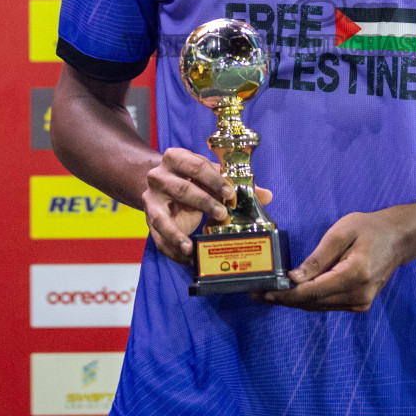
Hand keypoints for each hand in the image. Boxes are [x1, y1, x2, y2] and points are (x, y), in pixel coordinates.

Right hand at [143, 147, 271, 262]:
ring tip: (190, 248)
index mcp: (175, 158)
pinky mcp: (149, 220)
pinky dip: (172, 249)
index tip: (230, 192)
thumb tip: (266, 195)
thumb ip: (236, 184)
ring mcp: (151, 199)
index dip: (214, 179)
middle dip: (203, 202)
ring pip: (162, 217)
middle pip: (181, 189)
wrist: (160, 185)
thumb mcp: (210, 176)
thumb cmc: (192, 179)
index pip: (195, 166)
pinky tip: (186, 257)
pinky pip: (158, 237)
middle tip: (223, 214)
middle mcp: (158, 177)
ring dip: (176, 234)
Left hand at [258, 209, 412, 311]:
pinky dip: (308, 300)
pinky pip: (327, 304)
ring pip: (318, 307)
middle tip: (256, 294)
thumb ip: (317, 258)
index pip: (311, 292)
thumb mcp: (341, 233)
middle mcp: (357, 295)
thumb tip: (294, 279)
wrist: (398, 238)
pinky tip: (292, 293)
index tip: (262, 293)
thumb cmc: (369, 228)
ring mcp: (360, 303)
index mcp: (354, 275)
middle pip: (312, 303)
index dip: (284, 295)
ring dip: (293, 302)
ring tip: (268, 294)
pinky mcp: (359, 304)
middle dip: (283, 300)